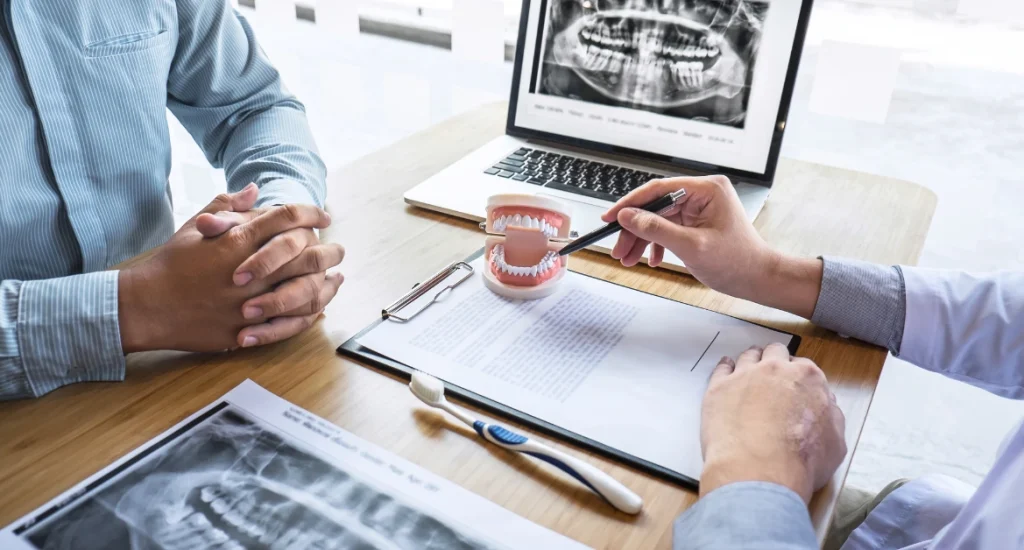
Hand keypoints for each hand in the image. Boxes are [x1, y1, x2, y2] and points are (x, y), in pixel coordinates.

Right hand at [117, 185, 333, 352]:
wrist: (146, 306)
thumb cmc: (170, 264)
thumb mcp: (195, 227)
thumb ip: (227, 205)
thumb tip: (254, 188)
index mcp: (238, 241)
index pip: (287, 219)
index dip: (311, 213)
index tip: (323, 215)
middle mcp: (250, 272)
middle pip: (306, 255)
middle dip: (328, 250)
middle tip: (338, 249)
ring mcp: (250, 303)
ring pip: (304, 292)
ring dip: (325, 284)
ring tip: (336, 277)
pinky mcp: (246, 329)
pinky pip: (289, 324)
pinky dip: (308, 315)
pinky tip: (318, 308)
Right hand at [602, 176, 822, 318]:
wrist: (758, 279)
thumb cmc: (737, 262)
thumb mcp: (691, 246)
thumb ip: (656, 229)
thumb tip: (628, 216)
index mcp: (707, 189)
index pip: (659, 189)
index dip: (631, 204)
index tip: (610, 217)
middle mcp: (703, 194)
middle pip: (656, 206)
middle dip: (634, 229)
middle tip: (618, 248)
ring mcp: (700, 208)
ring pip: (659, 219)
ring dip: (642, 239)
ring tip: (628, 259)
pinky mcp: (697, 222)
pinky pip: (668, 228)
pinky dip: (656, 244)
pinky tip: (651, 259)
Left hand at [699, 344, 846, 502]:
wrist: (760, 470)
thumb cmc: (801, 461)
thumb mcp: (835, 443)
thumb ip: (832, 417)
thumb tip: (826, 405)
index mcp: (807, 378)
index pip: (803, 367)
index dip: (798, 377)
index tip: (794, 386)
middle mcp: (776, 369)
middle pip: (775, 353)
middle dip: (775, 361)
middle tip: (772, 376)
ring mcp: (745, 375)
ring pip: (748, 356)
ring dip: (751, 361)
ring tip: (749, 371)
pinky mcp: (719, 387)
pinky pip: (721, 368)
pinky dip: (725, 368)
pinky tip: (726, 372)